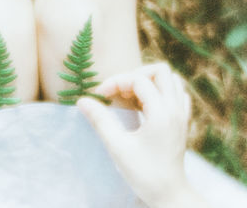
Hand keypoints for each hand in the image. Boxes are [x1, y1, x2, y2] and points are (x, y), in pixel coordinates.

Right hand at [77, 63, 209, 207]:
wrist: (169, 194)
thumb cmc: (143, 173)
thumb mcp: (118, 147)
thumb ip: (100, 120)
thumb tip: (82, 100)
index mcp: (161, 114)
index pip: (139, 80)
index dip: (116, 82)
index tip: (99, 95)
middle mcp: (175, 109)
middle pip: (161, 71)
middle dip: (135, 75)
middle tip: (118, 92)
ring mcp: (182, 114)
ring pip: (171, 80)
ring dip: (148, 81)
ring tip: (130, 96)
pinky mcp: (182, 121)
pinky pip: (177, 93)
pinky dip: (160, 91)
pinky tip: (145, 104)